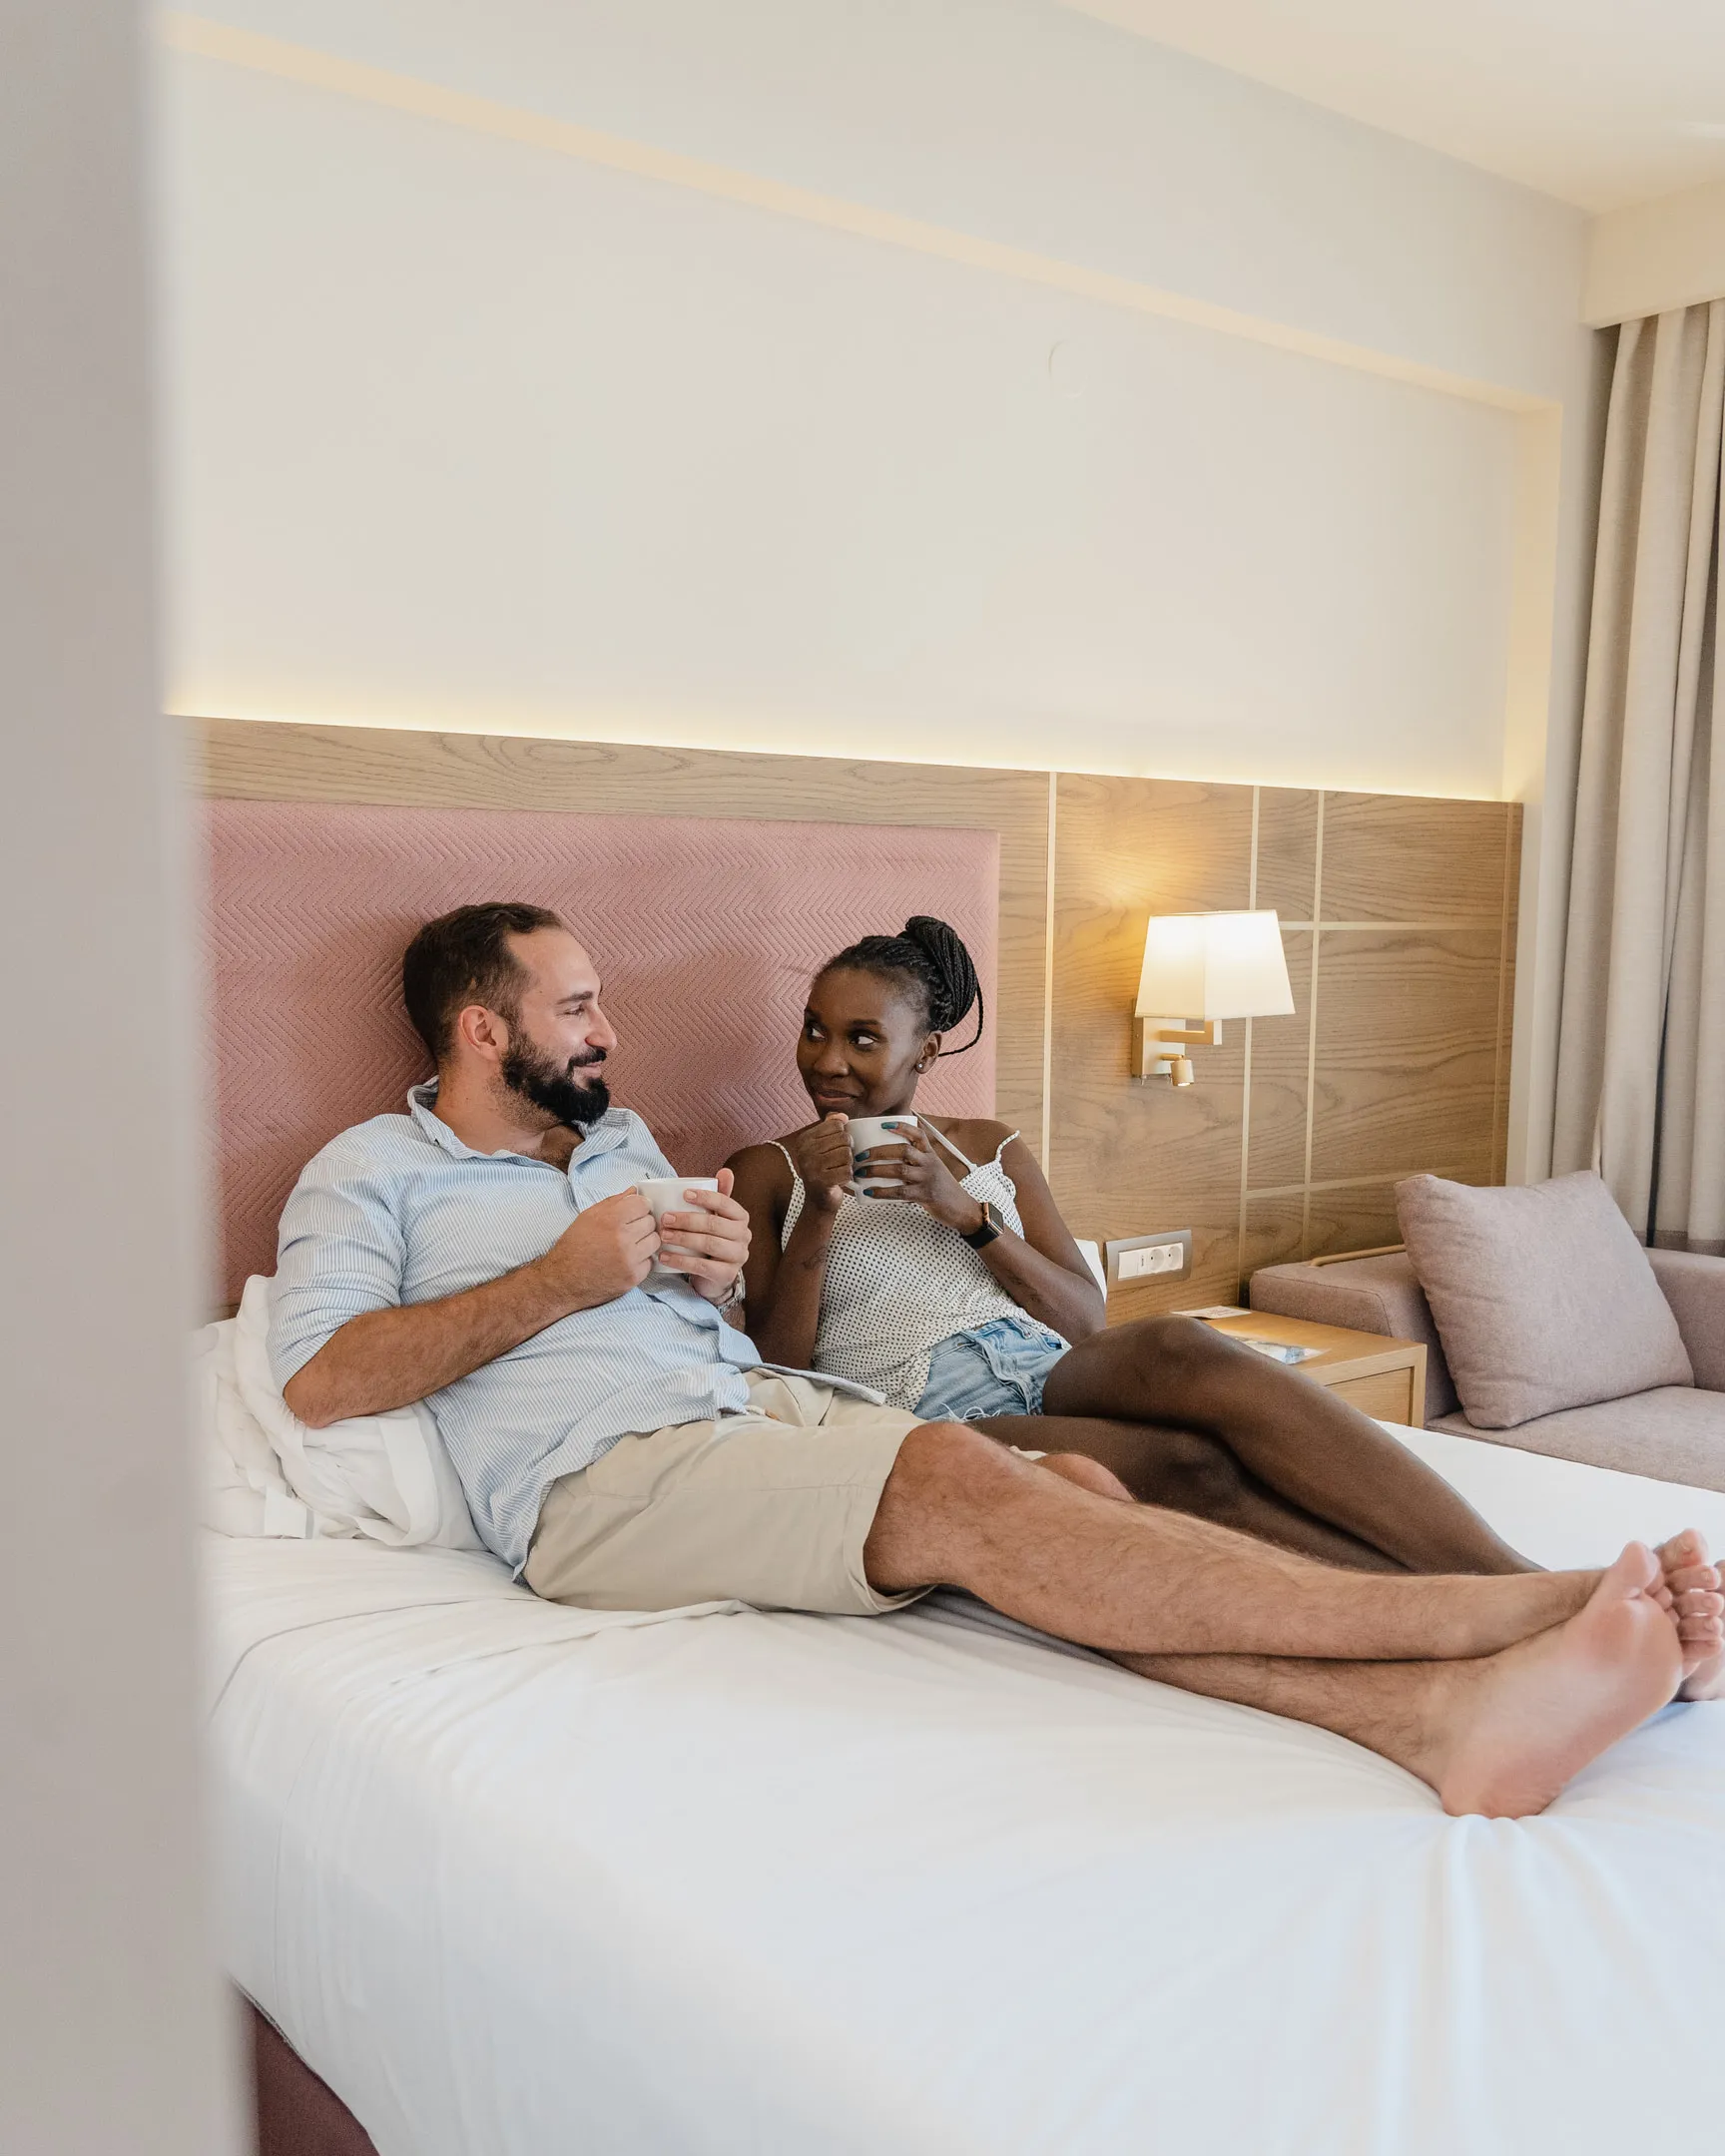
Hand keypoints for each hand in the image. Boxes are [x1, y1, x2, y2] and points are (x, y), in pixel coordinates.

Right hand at [536, 1190, 658, 1309]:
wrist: (564, 1279)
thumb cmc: (575, 1246)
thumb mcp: (588, 1216)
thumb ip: (614, 1201)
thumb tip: (634, 1191)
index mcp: (610, 1219)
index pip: (643, 1204)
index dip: (639, 1207)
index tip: (635, 1213)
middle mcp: (622, 1238)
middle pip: (651, 1222)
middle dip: (642, 1224)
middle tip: (629, 1231)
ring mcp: (629, 1259)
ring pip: (655, 1241)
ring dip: (645, 1242)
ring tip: (629, 1246)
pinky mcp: (633, 1277)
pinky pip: (650, 1262)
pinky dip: (641, 1261)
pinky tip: (626, 1261)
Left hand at [656, 1167, 751, 1301]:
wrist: (714, 1275)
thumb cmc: (712, 1239)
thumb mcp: (716, 1217)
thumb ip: (719, 1195)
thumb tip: (726, 1171)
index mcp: (741, 1218)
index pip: (726, 1203)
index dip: (706, 1197)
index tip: (683, 1194)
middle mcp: (744, 1236)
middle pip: (714, 1224)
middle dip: (687, 1220)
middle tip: (665, 1218)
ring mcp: (737, 1257)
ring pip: (708, 1244)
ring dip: (682, 1239)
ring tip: (663, 1236)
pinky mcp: (726, 1275)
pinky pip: (702, 1267)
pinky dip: (680, 1261)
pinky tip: (664, 1257)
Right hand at [785, 1114, 854, 1215]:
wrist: (819, 1200)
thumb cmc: (825, 1170)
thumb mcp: (825, 1145)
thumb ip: (832, 1127)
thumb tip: (843, 1116)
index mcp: (804, 1139)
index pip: (836, 1125)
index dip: (843, 1136)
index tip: (836, 1148)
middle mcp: (804, 1151)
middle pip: (843, 1139)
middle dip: (847, 1151)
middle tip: (839, 1161)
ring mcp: (811, 1167)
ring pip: (847, 1154)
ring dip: (848, 1164)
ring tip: (838, 1170)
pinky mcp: (821, 1181)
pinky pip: (847, 1171)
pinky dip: (848, 1177)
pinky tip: (839, 1180)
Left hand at [853, 1122, 980, 1233]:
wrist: (962, 1208)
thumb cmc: (942, 1188)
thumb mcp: (933, 1168)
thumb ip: (916, 1161)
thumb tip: (887, 1156)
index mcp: (930, 1154)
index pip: (918, 1134)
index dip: (901, 1127)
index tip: (883, 1124)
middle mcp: (930, 1163)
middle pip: (903, 1150)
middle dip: (879, 1151)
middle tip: (860, 1155)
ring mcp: (927, 1179)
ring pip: (899, 1170)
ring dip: (877, 1170)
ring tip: (861, 1172)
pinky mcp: (925, 1196)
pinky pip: (900, 1192)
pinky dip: (883, 1191)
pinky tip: (870, 1191)